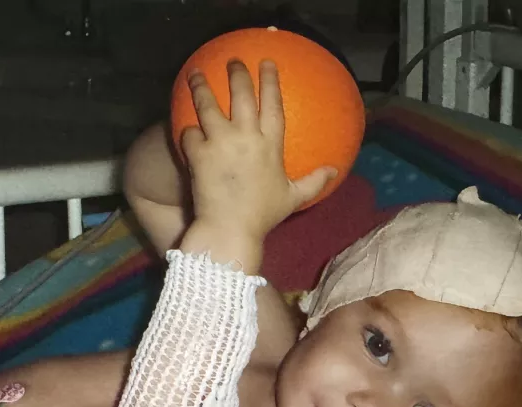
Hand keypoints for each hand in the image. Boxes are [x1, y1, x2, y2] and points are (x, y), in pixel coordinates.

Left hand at [180, 60, 336, 244]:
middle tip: (233, 61)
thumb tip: (335, 172)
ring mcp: (220, 142)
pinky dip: (188, 130)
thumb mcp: (293, 198)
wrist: (230, 229)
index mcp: (271, 144)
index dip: (270, 80)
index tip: (267, 63)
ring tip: (196, 75)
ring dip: (201, 87)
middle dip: (237, 73)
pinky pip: (190, 132)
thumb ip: (314, 182)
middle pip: (241, 94)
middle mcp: (246, 136)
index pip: (273, 103)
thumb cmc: (263, 215)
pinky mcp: (198, 154)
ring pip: (208, 105)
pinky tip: (186, 128)